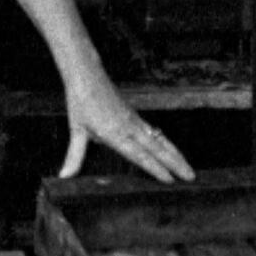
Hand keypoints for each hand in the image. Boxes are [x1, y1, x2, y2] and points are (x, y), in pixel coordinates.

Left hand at [60, 73, 191, 184]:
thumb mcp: (76, 130)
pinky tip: (172, 152)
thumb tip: (64, 176)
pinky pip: (156, 134)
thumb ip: (74, 156)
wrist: (88, 75)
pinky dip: (167, 144)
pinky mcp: (135, 117)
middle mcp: (130, 128)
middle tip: (191, 178)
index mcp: (116, 133)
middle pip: (158, 148)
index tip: (170, 180)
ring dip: (176, 155)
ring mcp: (135, 122)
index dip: (155, 168)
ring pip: (161, 140)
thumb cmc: (81, 101)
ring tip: (189, 169)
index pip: (139, 155)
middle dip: (176, 163)